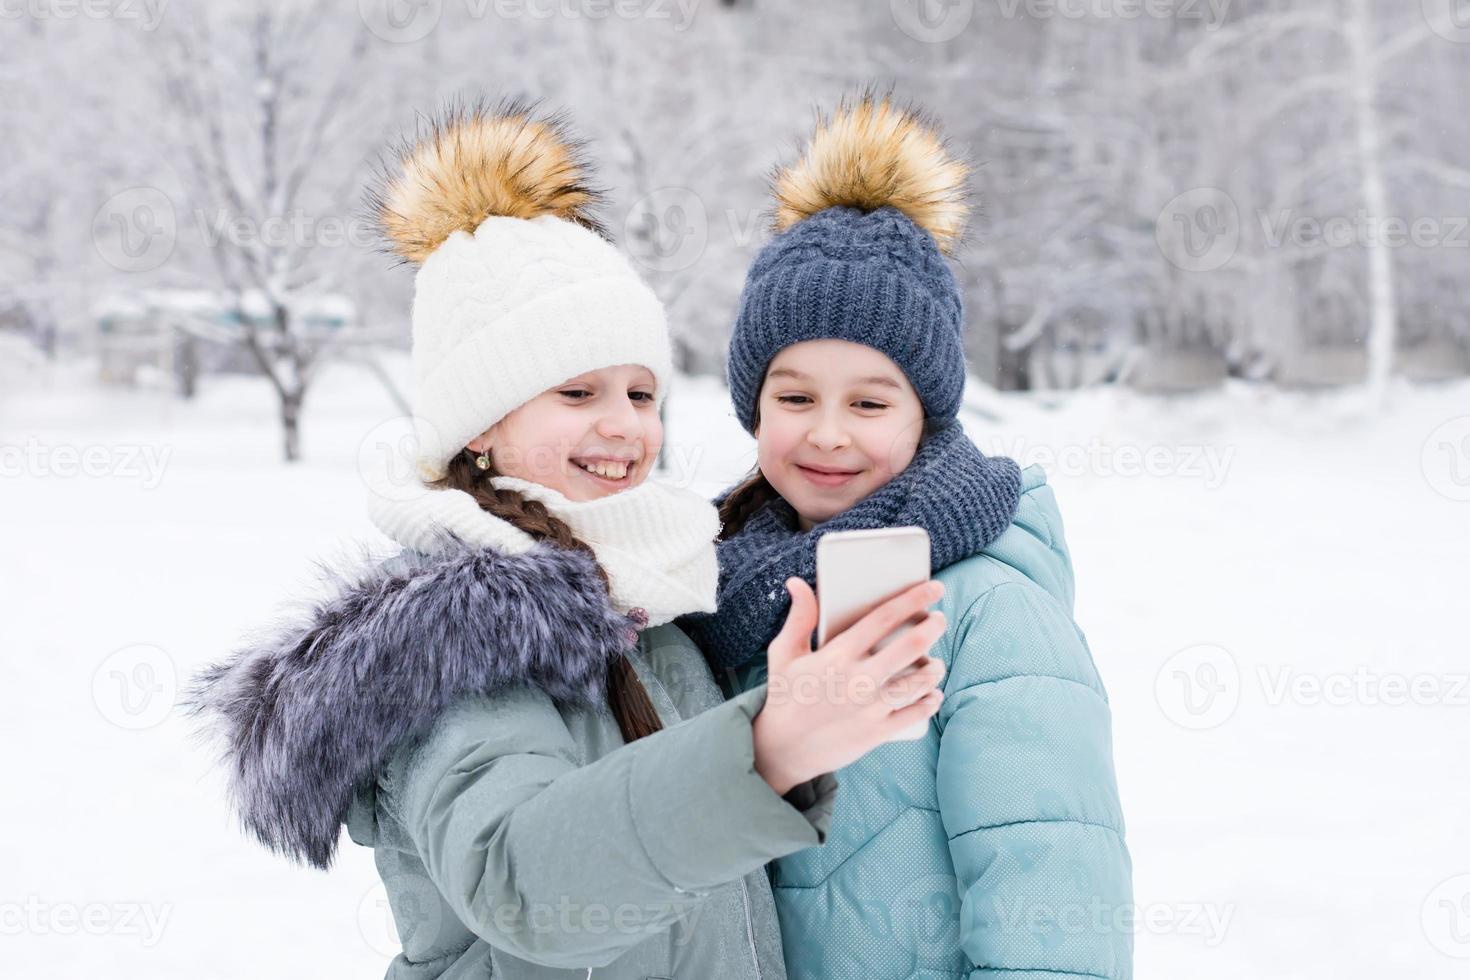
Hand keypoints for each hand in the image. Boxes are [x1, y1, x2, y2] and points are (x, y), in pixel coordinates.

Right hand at [752, 577, 947, 795]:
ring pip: (919, 681)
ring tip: (937, 662)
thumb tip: (797, 581)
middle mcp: (858, 678)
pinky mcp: (876, 732)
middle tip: (940, 620)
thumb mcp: (784, 653)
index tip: (934, 588)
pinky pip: (914, 714)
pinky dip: (930, 702)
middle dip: (933, 628)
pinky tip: (934, 694)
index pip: (884, 617)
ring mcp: (870, 707)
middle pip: (910, 646)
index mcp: (838, 654)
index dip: (914, 599)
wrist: (781, 749)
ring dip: (935, 668)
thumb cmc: (785, 695)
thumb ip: (799, 617)